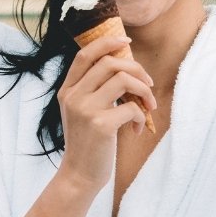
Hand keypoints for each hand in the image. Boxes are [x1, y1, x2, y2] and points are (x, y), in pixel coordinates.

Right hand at [57, 33, 155, 193]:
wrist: (79, 175)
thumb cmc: (88, 143)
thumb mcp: (82, 112)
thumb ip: (94, 90)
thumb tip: (125, 67)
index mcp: (67, 90)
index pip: (85, 54)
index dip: (107, 42)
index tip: (126, 41)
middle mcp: (73, 96)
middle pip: (109, 63)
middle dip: (136, 69)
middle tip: (148, 84)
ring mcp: (85, 109)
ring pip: (123, 79)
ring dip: (143, 90)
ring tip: (148, 106)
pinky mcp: (100, 125)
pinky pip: (131, 107)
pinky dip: (141, 116)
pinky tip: (137, 129)